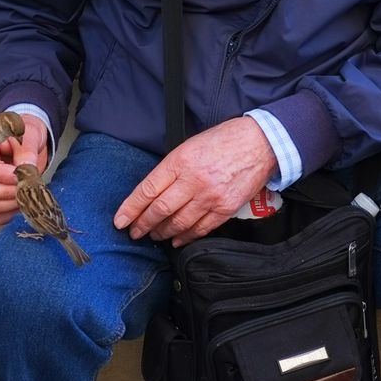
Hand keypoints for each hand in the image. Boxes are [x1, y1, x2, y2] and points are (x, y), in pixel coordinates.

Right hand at [0, 113, 48, 225]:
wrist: (30, 141)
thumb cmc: (26, 135)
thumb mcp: (29, 134)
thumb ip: (26, 149)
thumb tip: (24, 168)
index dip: (1, 175)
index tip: (20, 174)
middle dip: (7, 191)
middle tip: (26, 185)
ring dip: (11, 203)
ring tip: (27, 192)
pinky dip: (11, 214)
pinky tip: (22, 202)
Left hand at [113, 116, 277, 246]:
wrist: (260, 143)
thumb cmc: (223, 140)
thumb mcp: (190, 144)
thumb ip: (172, 167)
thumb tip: (152, 191)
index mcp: (180, 161)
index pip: (147, 190)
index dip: (131, 208)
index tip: (120, 220)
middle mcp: (193, 180)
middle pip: (160, 210)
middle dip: (143, 225)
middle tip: (134, 232)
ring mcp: (210, 197)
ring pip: (178, 223)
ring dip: (162, 232)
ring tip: (153, 235)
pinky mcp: (225, 208)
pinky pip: (200, 229)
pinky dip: (186, 237)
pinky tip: (177, 240)